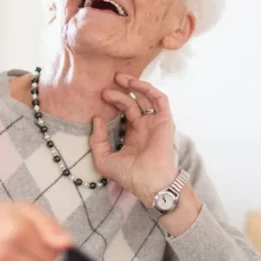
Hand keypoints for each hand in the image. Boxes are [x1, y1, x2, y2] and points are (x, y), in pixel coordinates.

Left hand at [90, 73, 178, 205]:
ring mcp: (154, 123)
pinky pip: (160, 100)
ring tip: (118, 78)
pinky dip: (149, 89)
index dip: (112, 103)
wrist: (149, 182)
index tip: (99, 98)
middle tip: (104, 88)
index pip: (123, 113)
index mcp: (132, 136)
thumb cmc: (129, 175)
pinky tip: (135, 84)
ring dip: (133, 85)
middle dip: (119, 93)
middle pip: (132, 103)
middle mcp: (144, 127)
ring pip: (145, 97)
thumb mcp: (104, 159)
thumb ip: (97, 140)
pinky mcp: (164, 121)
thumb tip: (96, 119)